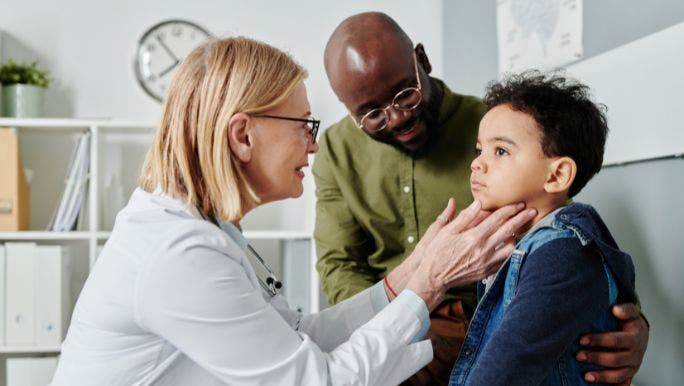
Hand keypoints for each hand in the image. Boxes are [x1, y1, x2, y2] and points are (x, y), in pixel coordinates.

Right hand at [405, 200, 536, 309]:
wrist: (433, 277)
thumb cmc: (436, 252)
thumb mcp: (446, 231)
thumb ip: (464, 217)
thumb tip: (478, 204)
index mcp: (473, 237)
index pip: (497, 219)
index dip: (510, 209)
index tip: (519, 203)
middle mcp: (483, 250)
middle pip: (509, 231)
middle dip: (522, 219)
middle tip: (532, 211)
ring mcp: (486, 262)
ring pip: (510, 247)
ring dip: (517, 237)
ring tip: (520, 230)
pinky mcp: (486, 272)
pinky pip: (504, 261)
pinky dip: (509, 251)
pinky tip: (509, 246)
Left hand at [576, 303, 648, 384]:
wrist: (640, 334)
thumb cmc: (630, 322)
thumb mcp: (631, 312)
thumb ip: (625, 309)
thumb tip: (615, 309)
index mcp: (635, 339)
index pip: (616, 341)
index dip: (599, 340)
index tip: (581, 339)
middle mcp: (635, 355)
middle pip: (615, 359)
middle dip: (596, 358)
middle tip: (578, 355)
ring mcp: (633, 367)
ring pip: (619, 375)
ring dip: (602, 376)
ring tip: (586, 376)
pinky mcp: (629, 375)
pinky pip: (623, 384)